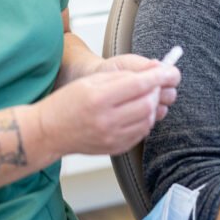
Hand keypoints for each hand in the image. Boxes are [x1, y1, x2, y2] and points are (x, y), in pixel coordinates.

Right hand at [36, 65, 180, 156]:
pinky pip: (141, 133)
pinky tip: (136, 113)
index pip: (138, 85)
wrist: (50, 131)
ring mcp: (111, 137)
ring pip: (147, 120)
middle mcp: (106, 120)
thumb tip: (148, 75)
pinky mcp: (115, 148)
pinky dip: (144, 121)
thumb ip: (120, 78)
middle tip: (155, 84)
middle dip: (156, 91)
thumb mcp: (90, 82)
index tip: (169, 71)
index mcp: (99, 98)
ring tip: (144, 98)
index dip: (157, 77)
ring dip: (152, 107)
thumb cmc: (67, 103)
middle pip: (147, 104)